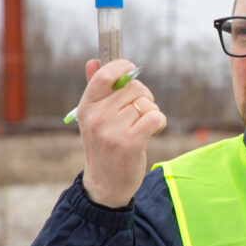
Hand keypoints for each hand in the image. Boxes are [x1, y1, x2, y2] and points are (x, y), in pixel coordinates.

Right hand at [78, 59, 165, 206]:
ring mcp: (112, 130)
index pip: (105, 75)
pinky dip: (160, 122)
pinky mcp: (131, 142)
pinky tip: (153, 131)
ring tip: (143, 127)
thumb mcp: (94, 119)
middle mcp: (97, 117)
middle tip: (140, 112)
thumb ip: (96, 90)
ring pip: (147, 104)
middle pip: (134, 88)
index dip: (122, 66)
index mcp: (86, 107)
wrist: (106, 185)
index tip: (130, 69)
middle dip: (144, 97)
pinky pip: (156, 117)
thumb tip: (94, 61)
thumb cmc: (104, 147)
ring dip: (152, 112)